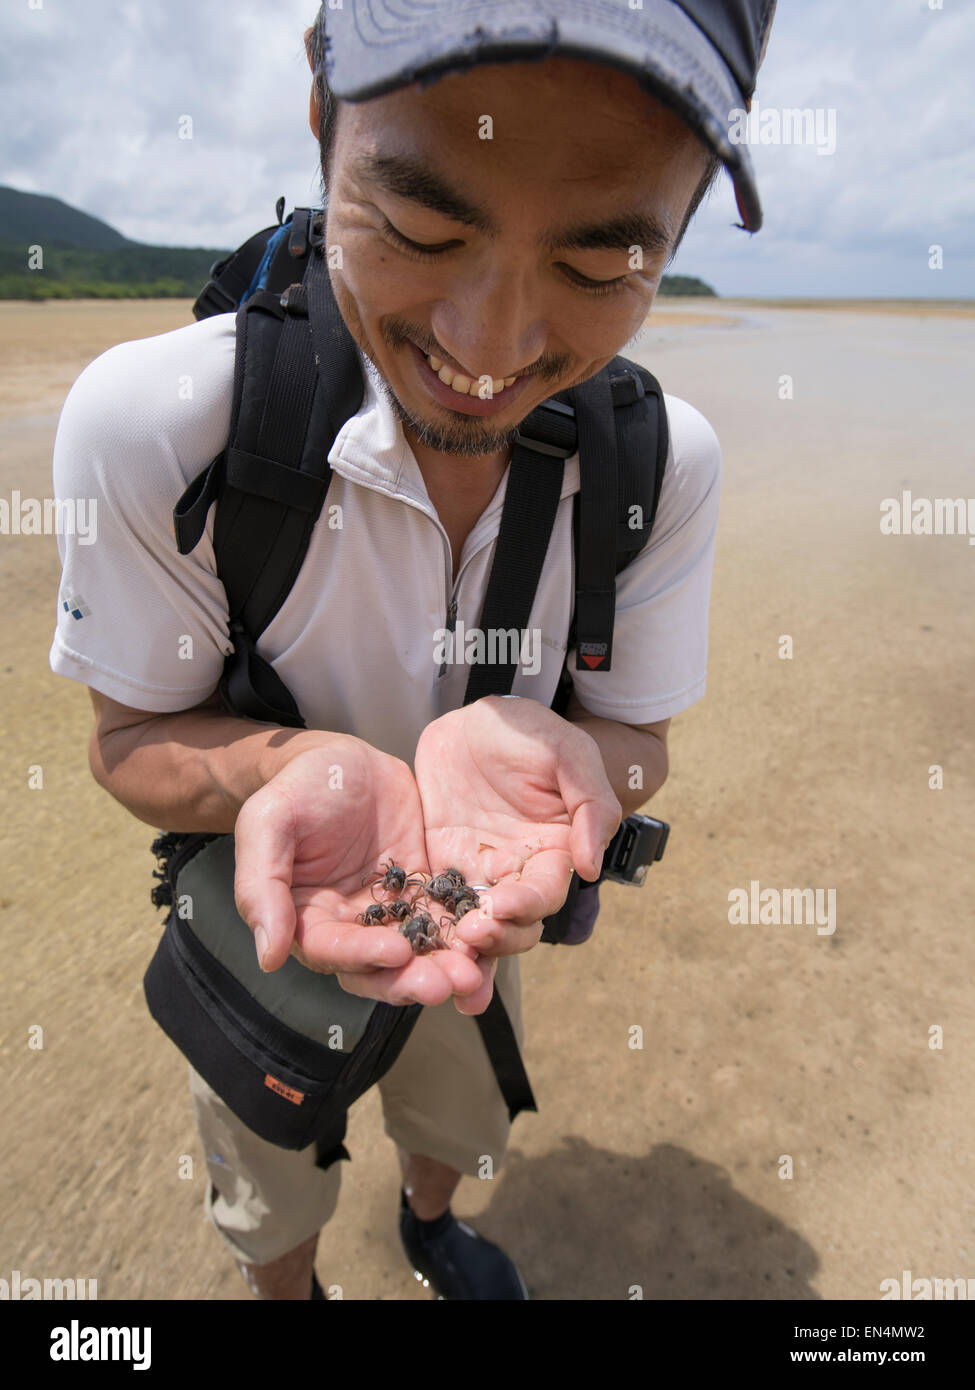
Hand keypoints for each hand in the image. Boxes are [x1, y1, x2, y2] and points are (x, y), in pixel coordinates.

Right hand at [232, 736, 486, 1007]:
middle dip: (413, 979)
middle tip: (449, 982)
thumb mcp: (268, 824)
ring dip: (443, 966)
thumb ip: (262, 888)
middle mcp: (349, 926)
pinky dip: (464, 934)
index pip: (333, 952)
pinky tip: (489, 937)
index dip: (363, 956)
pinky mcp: (422, 892)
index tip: (397, 953)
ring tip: (472, 971)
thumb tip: (269, 957)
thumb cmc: (296, 788)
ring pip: (418, 952)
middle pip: (380, 968)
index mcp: (306, 919)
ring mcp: (390, 912)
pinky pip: (445, 918)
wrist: (341, 758)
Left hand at [414, 696, 621, 1001]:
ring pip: (474, 930)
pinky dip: (426, 936)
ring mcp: (476, 876)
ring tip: (442, 963)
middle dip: (495, 939)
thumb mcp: (569, 754)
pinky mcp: (438, 870)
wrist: (474, 720)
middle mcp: (517, 874)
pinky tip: (407, 955)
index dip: (528, 906)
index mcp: (553, 852)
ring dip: (462, 952)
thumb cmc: (530, 732)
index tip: (504, 904)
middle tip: (470, 933)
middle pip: (513, 927)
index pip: (546, 895)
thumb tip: (590, 867)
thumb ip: (590, 804)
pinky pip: (434, 910)